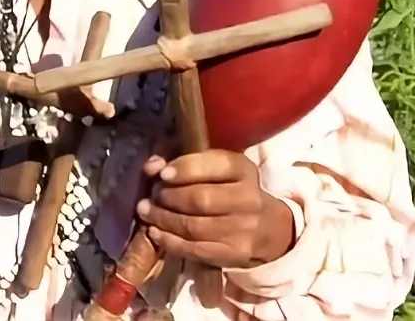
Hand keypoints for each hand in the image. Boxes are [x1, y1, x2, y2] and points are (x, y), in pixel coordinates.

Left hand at [136, 149, 295, 268]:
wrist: (268, 229)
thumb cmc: (231, 190)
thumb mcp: (216, 168)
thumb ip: (181, 161)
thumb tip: (151, 166)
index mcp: (243, 170)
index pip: (217, 165)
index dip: (187, 169)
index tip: (163, 174)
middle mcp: (248, 199)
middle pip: (201, 199)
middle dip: (169, 197)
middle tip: (152, 195)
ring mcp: (242, 230)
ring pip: (194, 226)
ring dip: (163, 219)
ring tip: (146, 212)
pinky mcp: (233, 254)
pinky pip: (195, 249)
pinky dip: (169, 241)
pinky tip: (155, 232)